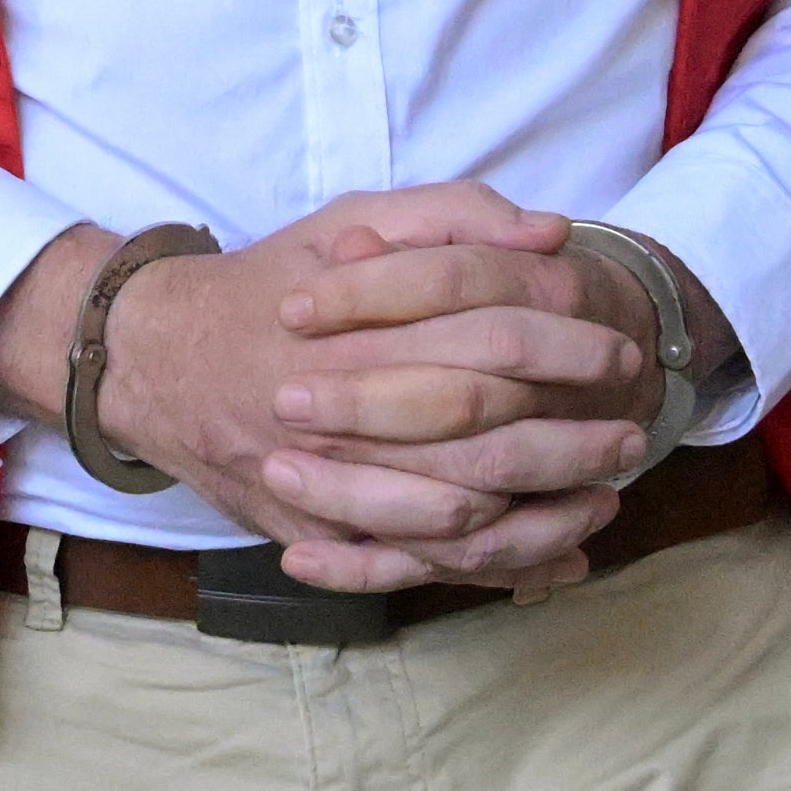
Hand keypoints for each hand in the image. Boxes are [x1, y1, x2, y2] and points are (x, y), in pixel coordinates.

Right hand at [81, 184, 627, 593]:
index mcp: (365, 326)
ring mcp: (326, 482)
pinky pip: (409, 566)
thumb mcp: (355, 218)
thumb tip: (551, 236)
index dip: (568, 349)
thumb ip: (454, 216)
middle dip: (570, 441)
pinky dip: (485, 573)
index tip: (620, 351)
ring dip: (540, 517)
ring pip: (452, 519)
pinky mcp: (313, 531)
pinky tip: (548, 564)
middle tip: (631, 434)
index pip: (489, 340)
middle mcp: (345, 411)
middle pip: (481, 440)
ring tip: (602, 498)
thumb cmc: (274, 281)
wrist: (159, 357)